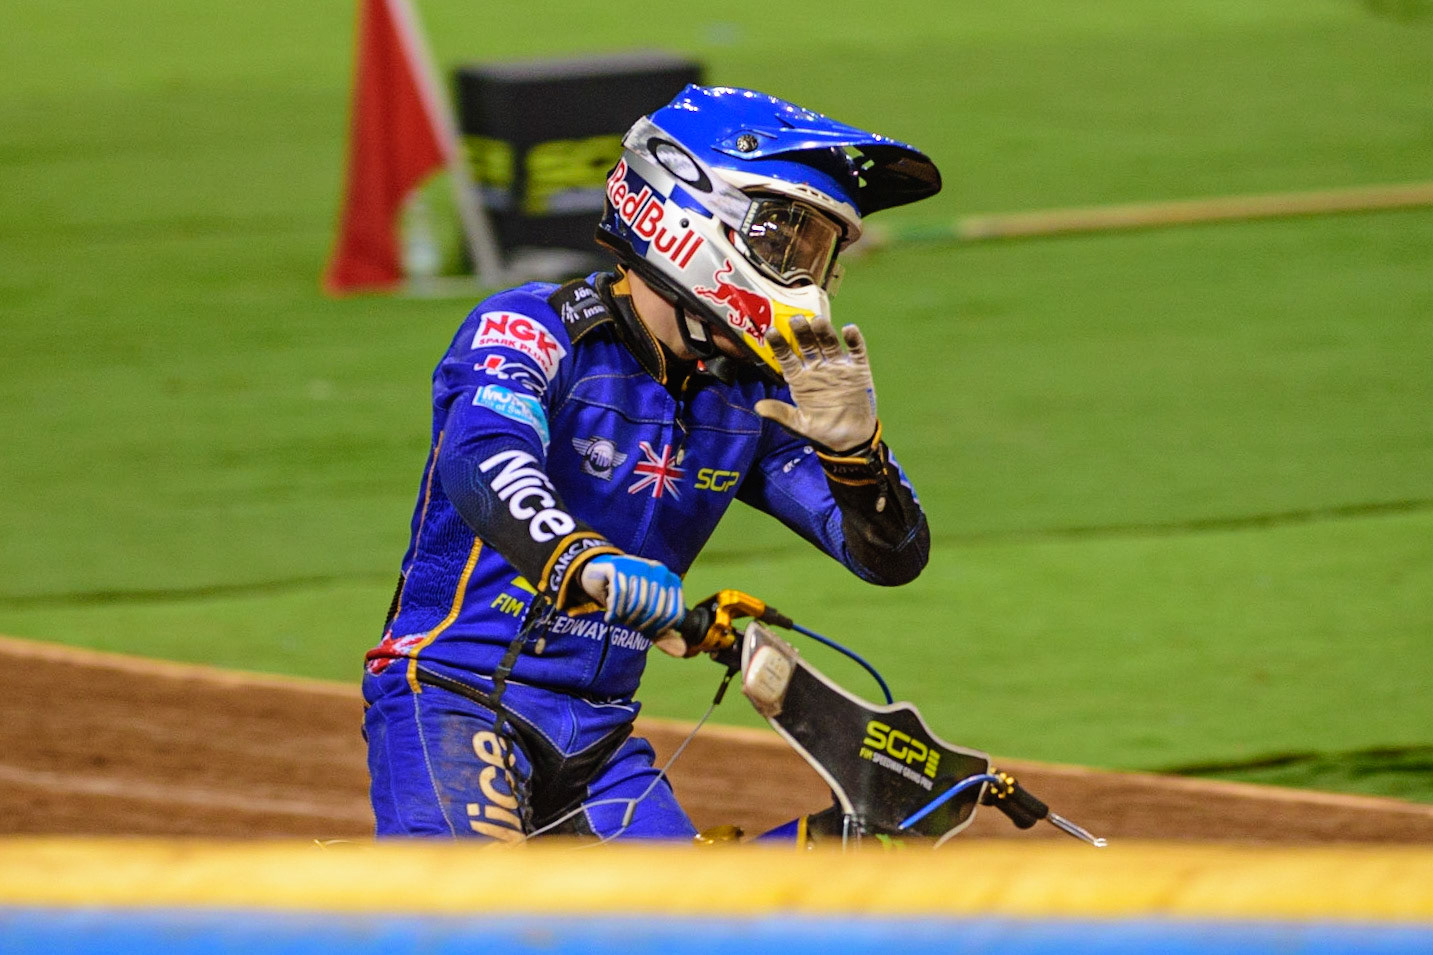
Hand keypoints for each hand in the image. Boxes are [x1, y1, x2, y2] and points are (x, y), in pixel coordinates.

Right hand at [580, 554, 684, 635]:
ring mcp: (639, 565)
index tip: (644, 632)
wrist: (600, 575)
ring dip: (626, 618)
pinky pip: (620, 594)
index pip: (673, 614)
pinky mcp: (618, 565)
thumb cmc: (628, 597)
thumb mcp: (647, 617)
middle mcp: (659, 570)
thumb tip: (682, 652)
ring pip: (637, 603)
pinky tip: (611, 618)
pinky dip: (614, 611)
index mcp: (672, 581)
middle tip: (628, 624)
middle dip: (640, 624)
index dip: (658, 629)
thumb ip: (663, 634)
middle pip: (655, 611)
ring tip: (619, 618)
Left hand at [753, 316, 877, 452]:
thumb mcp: (798, 425)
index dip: (779, 345)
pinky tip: (849, 329)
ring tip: (818, 321)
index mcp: (800, 379)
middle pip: (808, 345)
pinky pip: (856, 351)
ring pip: (829, 344)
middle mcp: (817, 368)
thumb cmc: (821, 430)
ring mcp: (837, 367)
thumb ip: (780, 414)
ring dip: (824, 332)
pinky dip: (853, 340)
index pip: (787, 357)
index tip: (771, 332)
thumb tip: (758, 407)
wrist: (850, 440)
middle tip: (796, 319)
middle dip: (802, 332)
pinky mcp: (857, 369)